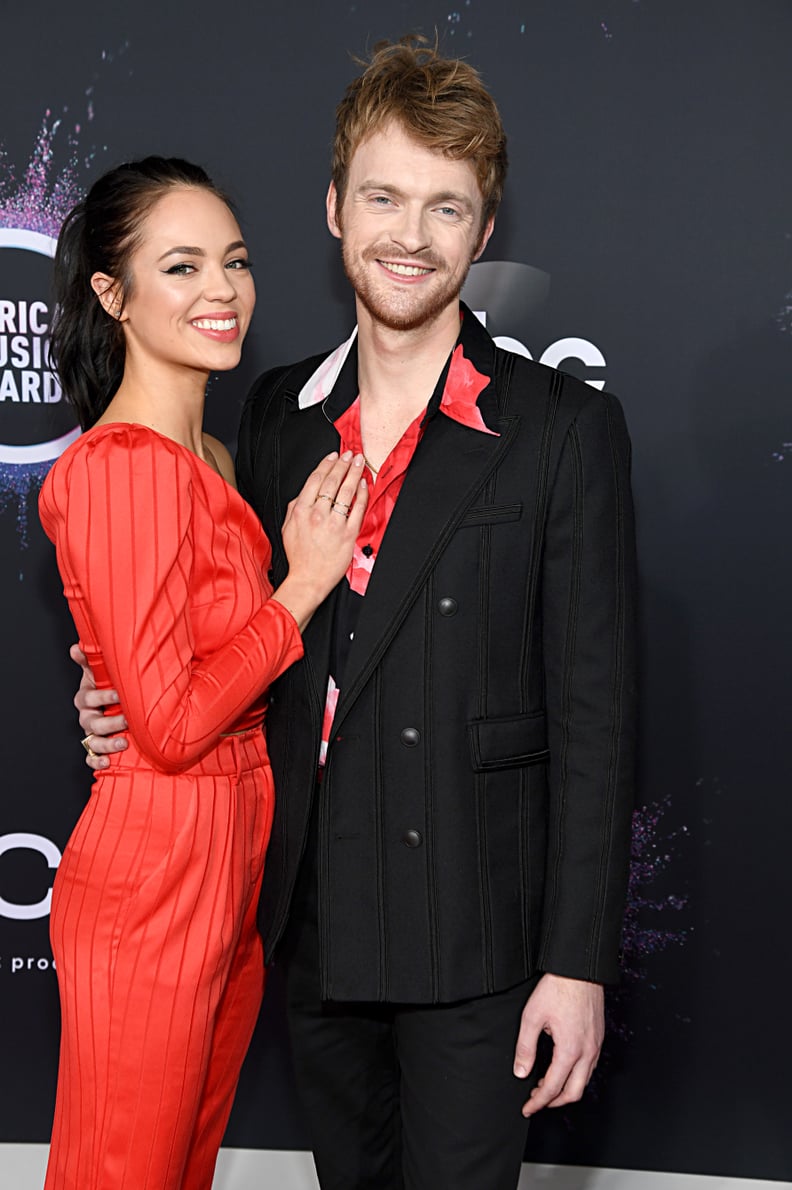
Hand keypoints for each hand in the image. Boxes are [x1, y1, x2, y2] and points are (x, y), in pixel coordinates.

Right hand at [70, 643, 127, 769]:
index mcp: (87, 698)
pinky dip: (97, 762)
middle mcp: (88, 717)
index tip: (119, 694)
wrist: (119, 703)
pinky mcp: (97, 749)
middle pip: (91, 722)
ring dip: (106, 744)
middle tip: (128, 719)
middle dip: (110, 722)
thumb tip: (76, 647)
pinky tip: (108, 763)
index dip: (102, 697)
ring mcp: (92, 734)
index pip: (88, 698)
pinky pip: (92, 758)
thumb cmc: (109, 685)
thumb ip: (90, 660)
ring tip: (123, 742)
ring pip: (92, 742)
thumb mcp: (100, 672)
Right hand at [273, 451, 366, 629]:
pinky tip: (364, 485)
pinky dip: (361, 494)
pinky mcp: (348, 534)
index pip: (315, 480)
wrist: (308, 578)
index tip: (334, 456)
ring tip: (359, 463)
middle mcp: (317, 515)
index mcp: (301, 511)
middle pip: (332, 482)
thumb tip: (304, 493)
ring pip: (346, 492)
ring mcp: (334, 524)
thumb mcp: (287, 527)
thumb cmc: (299, 556)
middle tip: (350, 454)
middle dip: (343, 464)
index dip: (326, 464)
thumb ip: (295, 507)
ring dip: (354, 474)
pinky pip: (357, 509)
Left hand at [513, 973, 603, 1115]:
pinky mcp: (598, 1036)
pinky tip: (563, 1067)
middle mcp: (587, 1051)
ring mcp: (596, 1044)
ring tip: (547, 1085)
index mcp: (570, 1050)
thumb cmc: (558, 987)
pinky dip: (576, 1075)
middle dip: (554, 1102)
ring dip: (566, 1089)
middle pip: (573, 1092)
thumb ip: (526, 1047)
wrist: (579, 968)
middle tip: (537, 1101)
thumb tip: (521, 1072)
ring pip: (584, 1080)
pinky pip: (590, 1066)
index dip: (538, 1102)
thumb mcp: (532, 1016)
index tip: (527, 1108)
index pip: (552, 1087)